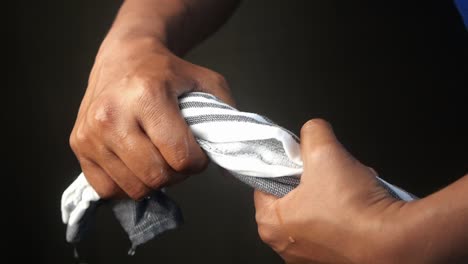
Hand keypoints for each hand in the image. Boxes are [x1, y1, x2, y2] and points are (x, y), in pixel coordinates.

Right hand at [69, 37, 233, 199]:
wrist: (125, 57)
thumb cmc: (168, 73)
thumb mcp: (207, 82)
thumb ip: (225, 117)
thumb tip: (228, 159)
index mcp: (147, 95)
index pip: (181, 158)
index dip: (198, 162)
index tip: (197, 149)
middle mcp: (112, 115)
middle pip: (157, 177)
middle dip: (177, 173)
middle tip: (178, 155)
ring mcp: (90, 132)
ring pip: (134, 188)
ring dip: (153, 180)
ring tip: (157, 156)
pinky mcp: (78, 144)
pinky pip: (109, 189)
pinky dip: (128, 183)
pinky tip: (136, 162)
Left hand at [254, 119, 405, 263]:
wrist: (396, 242)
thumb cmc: (355, 209)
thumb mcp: (326, 152)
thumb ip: (312, 133)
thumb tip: (313, 130)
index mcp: (271, 223)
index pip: (265, 182)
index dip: (285, 164)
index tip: (300, 157)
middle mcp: (286, 245)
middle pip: (293, 195)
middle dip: (314, 178)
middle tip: (329, 171)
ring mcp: (310, 256)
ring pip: (316, 209)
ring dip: (332, 193)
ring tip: (350, 187)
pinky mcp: (334, 259)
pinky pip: (333, 226)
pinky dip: (345, 212)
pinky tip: (360, 203)